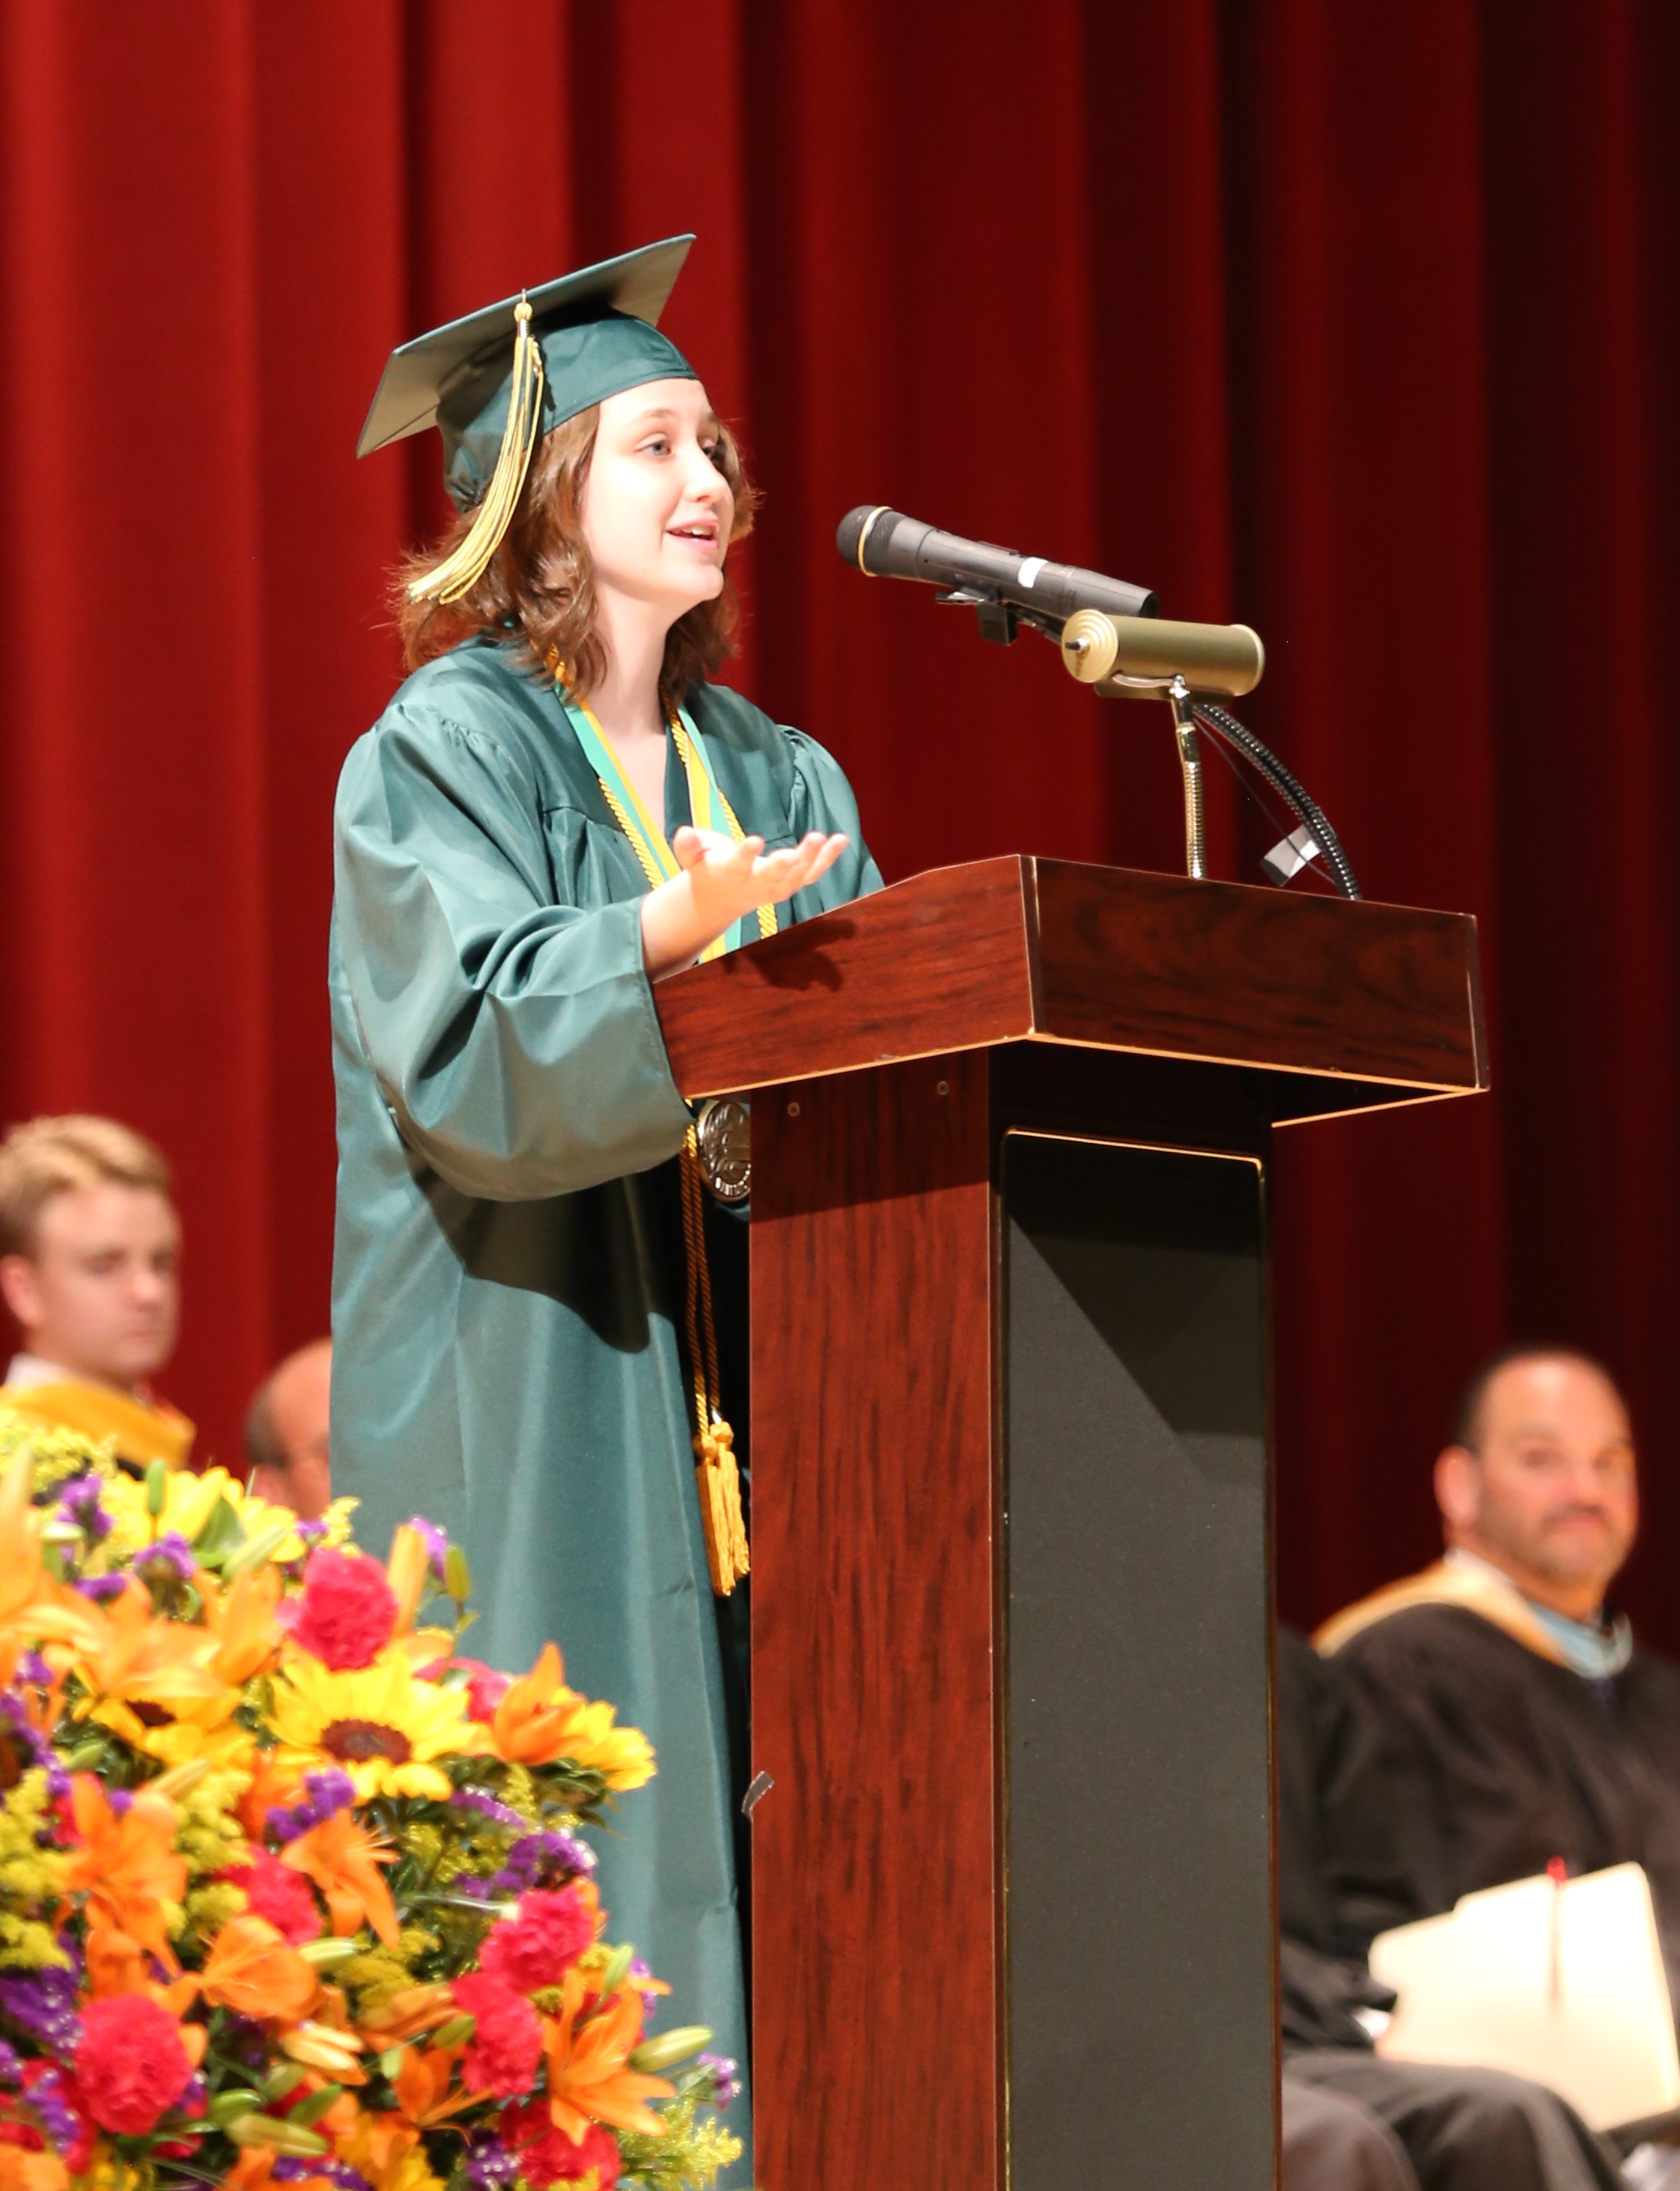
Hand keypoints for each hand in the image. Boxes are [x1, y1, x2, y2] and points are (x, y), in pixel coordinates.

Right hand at [640, 825, 848, 977]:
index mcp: (730, 874)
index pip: (738, 865)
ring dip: (812, 859)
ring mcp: (777, 886)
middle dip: (782, 866)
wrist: (721, 901)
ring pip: (796, 876)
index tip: (754, 841)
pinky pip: (812, 873)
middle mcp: (756, 884)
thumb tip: (684, 833)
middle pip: (771, 877)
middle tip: (793, 854)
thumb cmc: (707, 869)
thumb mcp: (691, 859)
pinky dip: (827, 859)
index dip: (745, 855)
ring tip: (824, 838)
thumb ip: (688, 847)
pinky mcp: (791, 883)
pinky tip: (842, 840)